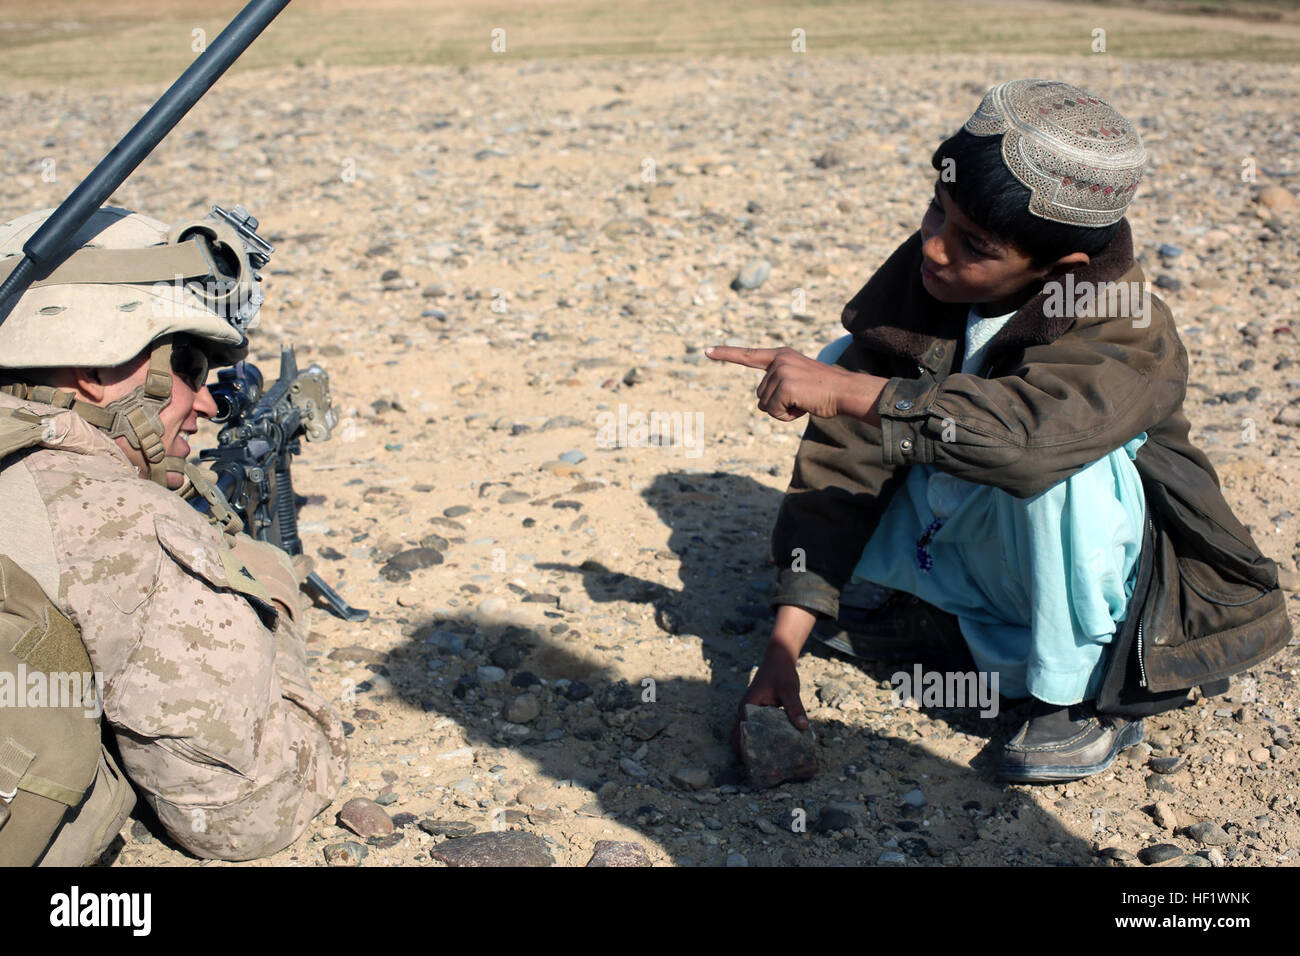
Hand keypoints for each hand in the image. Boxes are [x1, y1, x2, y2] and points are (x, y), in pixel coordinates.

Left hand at [706, 345, 884, 423]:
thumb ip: (777, 388)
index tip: (706, 350)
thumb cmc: (824, 391)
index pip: (748, 354)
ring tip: (805, 401)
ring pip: (765, 405)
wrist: (846, 391)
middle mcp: (778, 360)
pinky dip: (788, 416)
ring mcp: (781, 372)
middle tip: (802, 397)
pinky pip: (774, 412)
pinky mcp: (785, 387)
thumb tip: (760, 406)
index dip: (726, 353)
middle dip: (778, 404)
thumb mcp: (798, 383)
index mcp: (781, 356)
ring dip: (783, 411)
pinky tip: (804, 407)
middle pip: (760, 394)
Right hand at [730, 641, 808, 757]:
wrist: (779, 657)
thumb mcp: (789, 690)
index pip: (739, 734)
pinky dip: (762, 737)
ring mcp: (751, 711)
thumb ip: (795, 708)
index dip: (741, 751)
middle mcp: (746, 711)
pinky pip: (757, 727)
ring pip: (749, 733)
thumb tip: (803, 727)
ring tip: (767, 763)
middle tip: (760, 770)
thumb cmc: (781, 672)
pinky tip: (775, 747)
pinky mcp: (760, 711)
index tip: (750, 766)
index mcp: (747, 707)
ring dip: (754, 746)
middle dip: (747, 753)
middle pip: (741, 737)